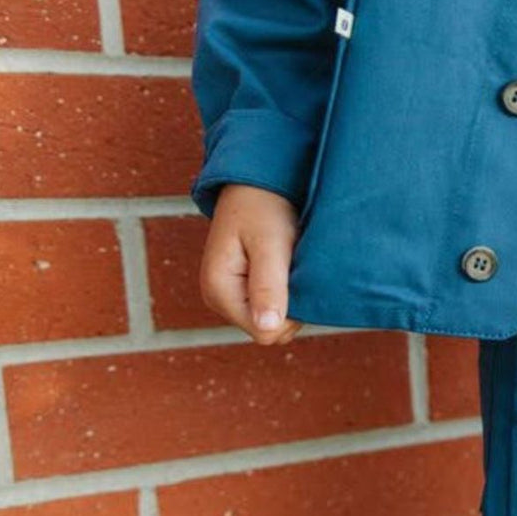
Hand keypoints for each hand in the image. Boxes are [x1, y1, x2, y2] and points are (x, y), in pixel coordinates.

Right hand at [200, 184, 304, 344]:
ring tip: (291, 262)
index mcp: (219, 291)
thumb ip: (268, 285)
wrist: (255, 183)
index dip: (290, 312)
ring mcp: (231, 296)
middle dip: (292, 305)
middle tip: (296, 265)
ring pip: (275, 320)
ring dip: (292, 296)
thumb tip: (267, 328)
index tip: (297, 276)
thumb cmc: (263, 206)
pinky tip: (289, 265)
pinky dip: (289, 290)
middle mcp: (220, 299)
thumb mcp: (270, 243)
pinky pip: (275, 306)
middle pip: (270, 330)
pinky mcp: (244, 289)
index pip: (265, 332)